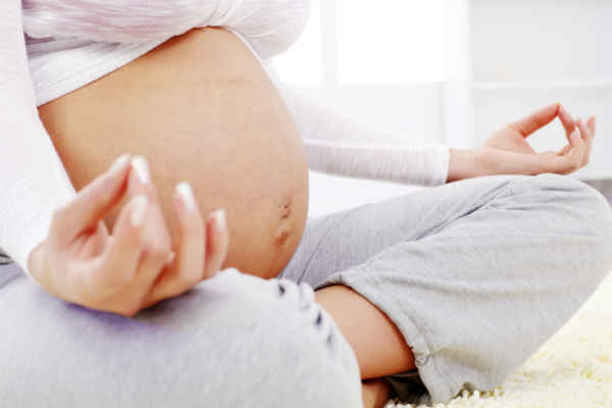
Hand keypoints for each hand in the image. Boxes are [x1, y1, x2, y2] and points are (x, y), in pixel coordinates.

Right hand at [27, 155, 228, 315]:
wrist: (78, 278)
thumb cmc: (68, 247)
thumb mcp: (66, 222)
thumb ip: (95, 196)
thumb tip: (129, 164)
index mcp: (93, 286)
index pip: (116, 269)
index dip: (130, 236)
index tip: (138, 198)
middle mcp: (129, 298)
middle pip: (154, 254)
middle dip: (150, 207)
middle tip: (139, 168)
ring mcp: (158, 295)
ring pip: (189, 273)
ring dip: (193, 229)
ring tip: (183, 190)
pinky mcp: (177, 285)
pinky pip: (207, 272)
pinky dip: (217, 245)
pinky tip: (217, 214)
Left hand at [448, 103, 594, 181]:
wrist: (476, 161)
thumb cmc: (491, 150)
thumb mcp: (517, 128)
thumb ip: (537, 119)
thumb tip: (558, 104)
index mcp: (543, 161)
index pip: (571, 149)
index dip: (577, 131)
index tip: (570, 111)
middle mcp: (548, 169)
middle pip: (581, 156)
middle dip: (589, 136)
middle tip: (588, 117)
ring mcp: (546, 171)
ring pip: (581, 159)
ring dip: (585, 138)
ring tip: (577, 120)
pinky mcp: (542, 170)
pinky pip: (571, 161)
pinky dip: (577, 145)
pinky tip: (572, 130)